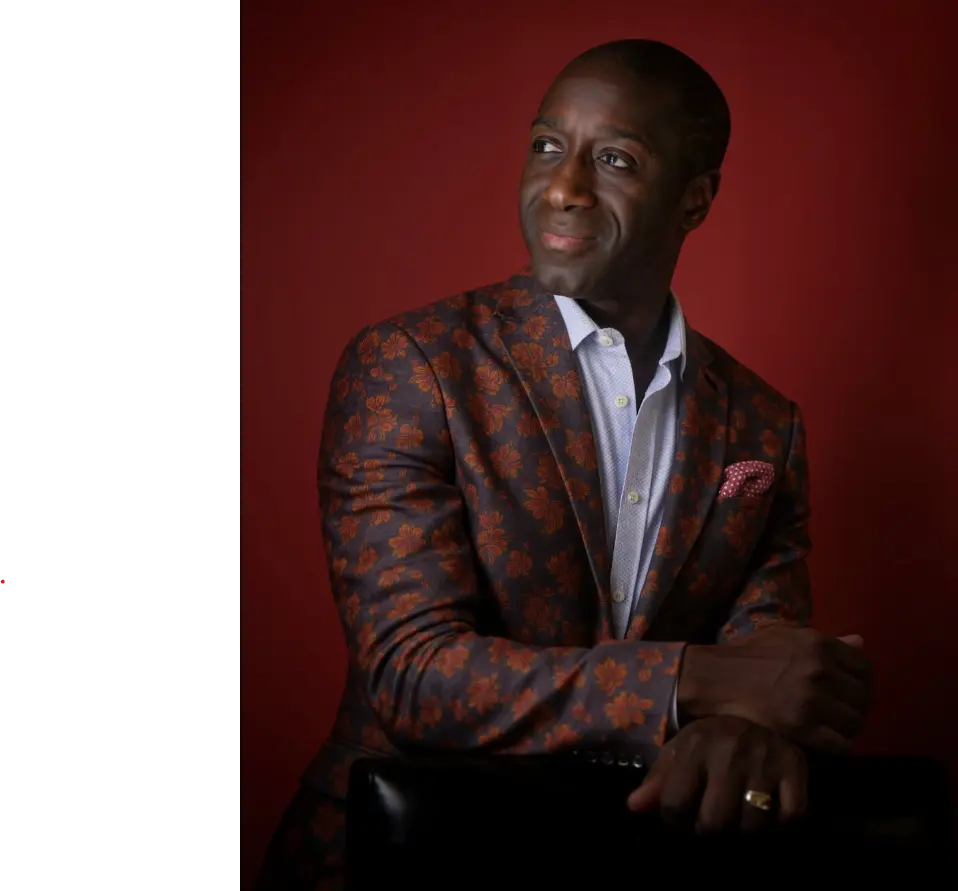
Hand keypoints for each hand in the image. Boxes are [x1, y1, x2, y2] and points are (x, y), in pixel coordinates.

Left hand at [627, 715, 806, 833]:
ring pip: (752, 827)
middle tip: (714, 819)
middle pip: (714, 823)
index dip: (676, 818)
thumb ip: (658, 779)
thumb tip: (633, 806)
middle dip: (710, 829)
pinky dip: (781, 825)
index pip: (674, 803)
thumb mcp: (682, 749)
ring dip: (746, 830)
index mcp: (694, 747)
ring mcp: (764, 763)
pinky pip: (791, 818)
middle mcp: (728, 754)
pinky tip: (771, 813)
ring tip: (741, 815)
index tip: (684, 814)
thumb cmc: (716, 737)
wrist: (765, 709)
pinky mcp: (795, 769)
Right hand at [676, 626, 871, 752]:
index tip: (848, 690)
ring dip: (847, 728)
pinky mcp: (801, 727)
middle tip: (840, 712)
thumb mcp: (787, 635)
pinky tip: (824, 740)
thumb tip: (861, 642)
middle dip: (855, 706)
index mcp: (820, 644)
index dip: (861, 682)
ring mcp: (812, 700)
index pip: (865, 668)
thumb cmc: (750, 653)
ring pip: (855, 723)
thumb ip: (827, 641)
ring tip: (832, 727)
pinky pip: (841, 745)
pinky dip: (837, 746)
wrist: (717, 677)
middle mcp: (821, 671)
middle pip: (863, 698)